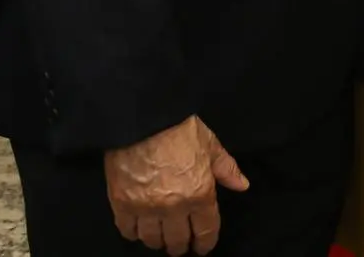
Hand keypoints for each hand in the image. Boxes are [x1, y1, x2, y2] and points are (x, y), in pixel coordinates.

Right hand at [103, 116, 249, 255]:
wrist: (144, 119)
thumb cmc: (179, 129)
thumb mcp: (211, 145)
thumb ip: (226, 169)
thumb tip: (241, 185)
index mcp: (200, 194)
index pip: (205, 231)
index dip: (205, 243)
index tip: (202, 248)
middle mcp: (174, 207)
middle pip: (177, 241)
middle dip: (180, 246)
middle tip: (180, 244)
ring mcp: (146, 208)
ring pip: (152, 239)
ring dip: (157, 241)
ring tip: (160, 237)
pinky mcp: (121, 204)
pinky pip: (127, 230)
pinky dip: (133, 233)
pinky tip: (138, 229)